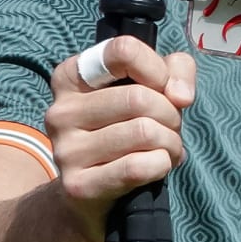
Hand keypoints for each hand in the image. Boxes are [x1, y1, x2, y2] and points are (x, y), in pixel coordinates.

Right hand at [45, 36, 197, 232]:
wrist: (93, 190)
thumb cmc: (127, 126)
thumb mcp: (154, 87)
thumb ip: (176, 70)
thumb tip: (180, 95)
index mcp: (72, 77)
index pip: (122, 51)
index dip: (157, 69)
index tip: (163, 87)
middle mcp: (60, 111)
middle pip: (139, 98)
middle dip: (171, 114)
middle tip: (170, 127)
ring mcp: (65, 149)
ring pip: (144, 132)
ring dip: (171, 142)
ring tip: (165, 148)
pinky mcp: (78, 184)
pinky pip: (138, 166)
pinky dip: (162, 164)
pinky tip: (158, 166)